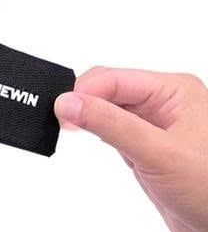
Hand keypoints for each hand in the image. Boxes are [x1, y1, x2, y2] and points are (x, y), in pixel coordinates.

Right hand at [54, 67, 207, 231]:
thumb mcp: (156, 152)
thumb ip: (110, 124)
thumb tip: (69, 103)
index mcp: (172, 90)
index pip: (114, 79)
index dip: (83, 91)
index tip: (60, 109)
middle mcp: (161, 101)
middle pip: (106, 88)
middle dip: (82, 101)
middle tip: (60, 120)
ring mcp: (150, 122)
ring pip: (105, 106)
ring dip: (86, 114)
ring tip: (65, 126)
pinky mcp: (141, 143)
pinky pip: (109, 126)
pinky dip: (92, 129)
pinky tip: (82, 134)